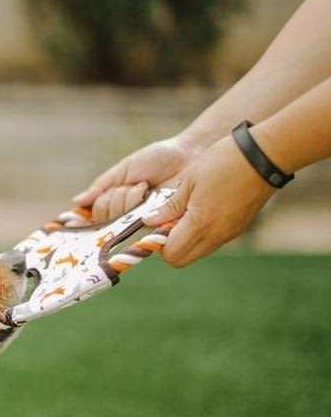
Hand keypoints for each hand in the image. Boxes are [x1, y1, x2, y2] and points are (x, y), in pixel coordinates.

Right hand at [73, 136, 200, 221]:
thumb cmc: (158, 159)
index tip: (108, 194)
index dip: (100, 203)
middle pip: (104, 216)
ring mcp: (141, 222)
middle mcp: (127, 215)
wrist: (188, 156)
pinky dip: (139, 209)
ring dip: (129, 200)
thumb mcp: (124, 169)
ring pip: (118, 221)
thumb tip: (76, 202)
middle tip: (136, 185)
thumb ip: (101, 186)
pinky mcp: (157, 227)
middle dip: (117, 197)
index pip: (96, 211)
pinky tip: (148, 197)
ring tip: (145, 188)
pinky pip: (138, 226)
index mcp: (117, 201)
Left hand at [143, 136, 275, 266]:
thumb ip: (169, 207)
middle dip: (170, 246)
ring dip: (186, 239)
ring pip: (198, 251)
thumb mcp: (189, 181)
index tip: (157, 225)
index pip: (171, 254)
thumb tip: (149, 222)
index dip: (158, 243)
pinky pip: (212, 241)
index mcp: (200, 224)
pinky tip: (203, 209)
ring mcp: (229, 234)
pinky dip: (202, 233)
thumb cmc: (223, 163)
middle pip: (182, 259)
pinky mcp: (239, 228)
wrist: (266, 156)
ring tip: (187, 211)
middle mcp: (216, 235)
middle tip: (169, 221)